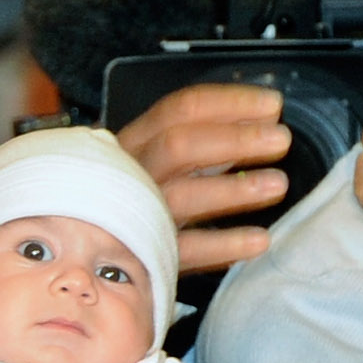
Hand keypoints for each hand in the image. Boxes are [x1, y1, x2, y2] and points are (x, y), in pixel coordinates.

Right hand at [114, 83, 291, 273]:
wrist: (82, 258)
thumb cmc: (134, 199)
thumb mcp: (160, 162)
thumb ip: (203, 145)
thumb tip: (261, 123)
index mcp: (135, 143)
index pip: (179, 110)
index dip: (229, 104)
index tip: (272, 106)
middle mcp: (130, 173)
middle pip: (179, 146)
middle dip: (235, 138)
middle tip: (280, 140)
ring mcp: (134, 215)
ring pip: (182, 196)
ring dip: (234, 189)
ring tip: (278, 184)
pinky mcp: (143, 256)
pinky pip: (186, 250)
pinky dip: (225, 244)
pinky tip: (260, 239)